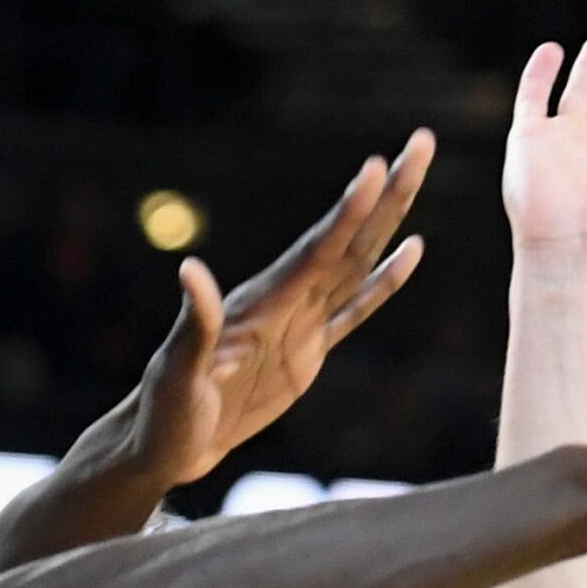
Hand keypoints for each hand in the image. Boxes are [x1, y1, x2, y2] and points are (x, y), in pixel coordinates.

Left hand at [128, 133, 431, 487]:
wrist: (165, 445)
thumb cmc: (163, 411)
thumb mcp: (177, 372)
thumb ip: (194, 324)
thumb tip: (190, 271)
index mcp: (261, 303)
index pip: (315, 251)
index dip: (348, 214)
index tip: (378, 169)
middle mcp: (285, 301)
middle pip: (348, 240)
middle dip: (389, 194)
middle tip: (422, 142)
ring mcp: (299, 324)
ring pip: (357, 263)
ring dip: (390, 220)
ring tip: (418, 173)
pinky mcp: (308, 352)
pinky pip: (354, 310)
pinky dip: (383, 282)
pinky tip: (409, 252)